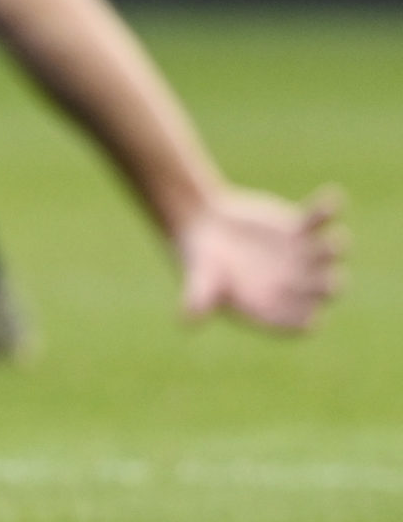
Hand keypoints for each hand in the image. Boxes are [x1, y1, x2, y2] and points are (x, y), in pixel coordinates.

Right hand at [177, 185, 344, 332]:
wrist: (202, 227)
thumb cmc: (201, 264)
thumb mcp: (199, 282)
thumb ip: (199, 298)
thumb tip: (188, 318)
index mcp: (275, 308)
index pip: (298, 322)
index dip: (303, 318)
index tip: (307, 317)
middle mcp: (297, 286)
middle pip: (322, 290)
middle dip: (326, 285)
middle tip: (330, 281)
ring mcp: (304, 257)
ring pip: (327, 254)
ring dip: (333, 248)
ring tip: (334, 240)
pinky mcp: (301, 229)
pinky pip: (319, 218)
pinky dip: (326, 210)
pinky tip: (332, 199)